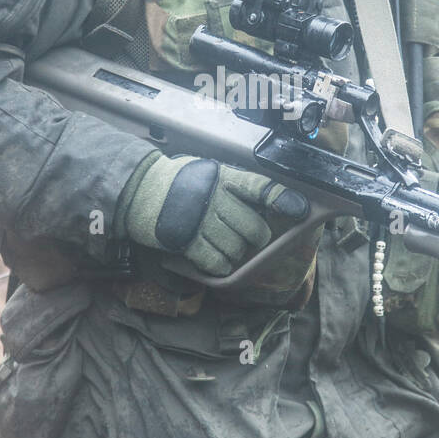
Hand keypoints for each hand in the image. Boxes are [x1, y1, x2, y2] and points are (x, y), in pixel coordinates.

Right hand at [114, 154, 308, 275]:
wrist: (138, 189)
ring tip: (222, 246)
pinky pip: (216, 261)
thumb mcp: (208, 173)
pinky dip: (219, 264)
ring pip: (237, 248)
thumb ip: (233, 187)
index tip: (300, 210)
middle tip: (247, 239)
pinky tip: (212, 257)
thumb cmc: (178, 183)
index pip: (260, 187)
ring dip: (234, 253)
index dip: (283, 200)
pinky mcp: (186, 239)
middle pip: (254, 228)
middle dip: (255, 239)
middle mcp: (216, 196)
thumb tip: (263, 209)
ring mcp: (201, 219)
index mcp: (224, 177)